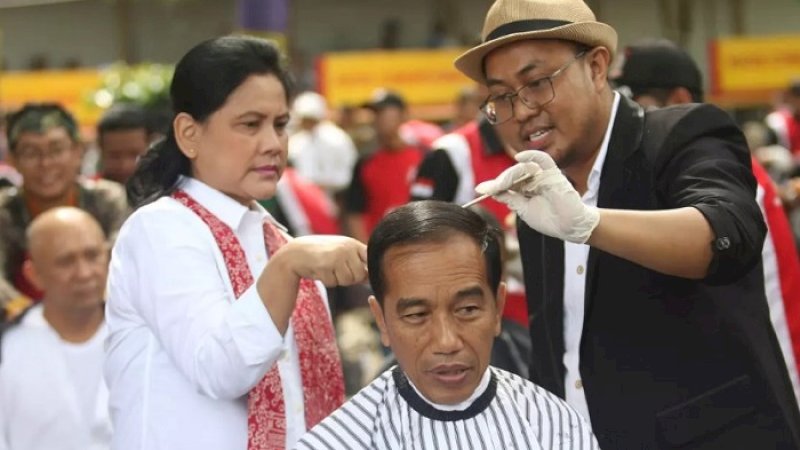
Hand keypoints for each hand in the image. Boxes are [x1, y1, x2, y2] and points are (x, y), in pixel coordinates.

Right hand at [273, 235, 367, 286]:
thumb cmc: (321, 253)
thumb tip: (370, 279)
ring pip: (347, 281)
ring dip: (337, 280)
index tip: (362, 275)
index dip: (367, 270)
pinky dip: (327, 281)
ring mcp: (336, 256)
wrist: (296, 252)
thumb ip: (355, 262)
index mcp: (352, 243)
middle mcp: (346, 248)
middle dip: (350, 278)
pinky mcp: (326, 266)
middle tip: (336, 271)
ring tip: (327, 269)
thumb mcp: (340, 251)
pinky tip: (319, 270)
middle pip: (360, 275)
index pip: (370, 259)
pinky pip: (333, 283)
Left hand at [475, 150, 599, 243]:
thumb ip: (510, 198)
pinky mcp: (553, 173)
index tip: (479, 190)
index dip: (494, 185)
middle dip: (499, 182)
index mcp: (526, 188)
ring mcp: (543, 175)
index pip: (508, 182)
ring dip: (509, 176)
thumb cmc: (549, 220)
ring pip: (522, 168)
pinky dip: (531, 155)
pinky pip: (543, 159)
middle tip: (487, 190)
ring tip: (499, 185)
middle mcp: (533, 179)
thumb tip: (493, 192)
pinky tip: (519, 157)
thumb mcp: (523, 209)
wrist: (569, 226)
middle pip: (513, 175)